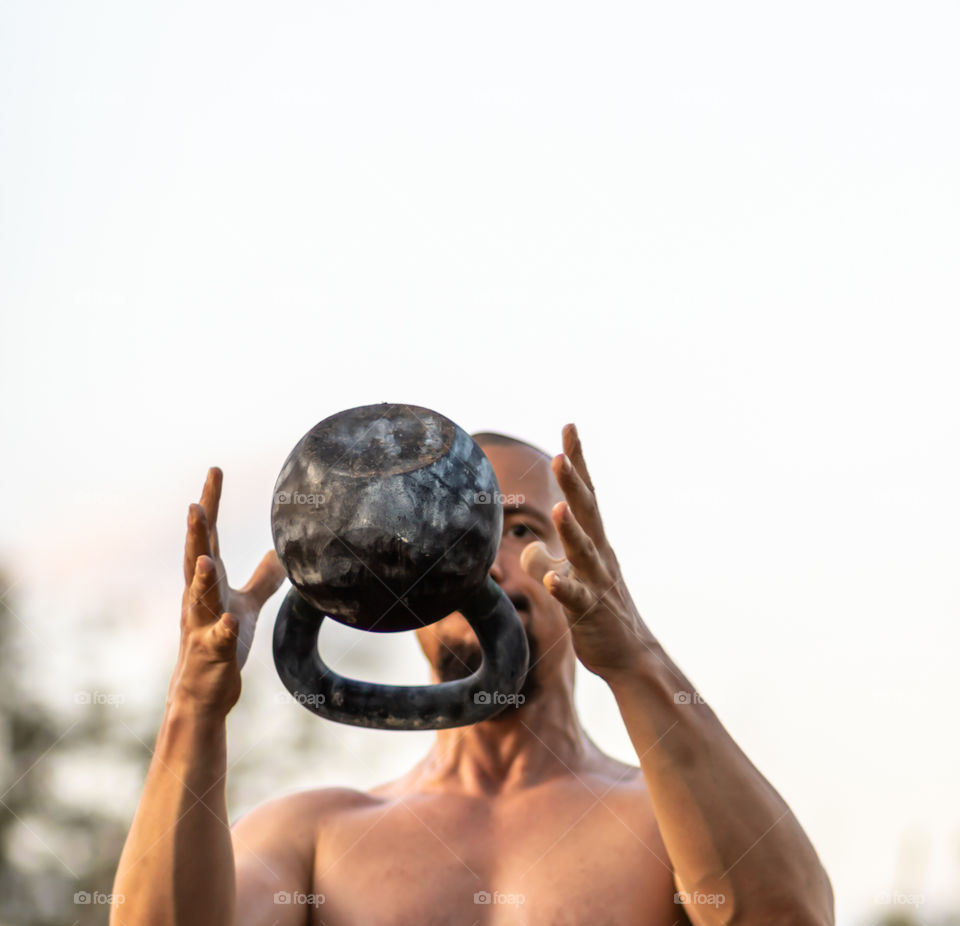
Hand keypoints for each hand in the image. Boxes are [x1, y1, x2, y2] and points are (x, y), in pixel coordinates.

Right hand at [170, 467, 285, 715]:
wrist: (203, 692)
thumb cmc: (220, 645)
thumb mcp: (245, 606)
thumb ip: (262, 579)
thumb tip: (279, 553)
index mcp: (209, 583)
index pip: (209, 536)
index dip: (211, 503)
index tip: (214, 470)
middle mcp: (199, 600)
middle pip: (195, 560)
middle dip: (195, 534)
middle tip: (194, 505)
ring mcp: (202, 626)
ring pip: (199, 599)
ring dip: (201, 578)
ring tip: (205, 559)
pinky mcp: (212, 654)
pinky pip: (218, 641)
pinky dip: (223, 630)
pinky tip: (231, 620)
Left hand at [521, 424, 653, 682]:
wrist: (629, 655)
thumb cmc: (599, 613)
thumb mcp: (571, 580)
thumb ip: (549, 559)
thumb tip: (529, 548)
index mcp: (593, 542)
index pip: (585, 494)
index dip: (578, 462)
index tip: (569, 427)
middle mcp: (598, 555)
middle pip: (586, 512)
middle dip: (573, 483)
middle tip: (560, 453)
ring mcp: (596, 583)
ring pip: (583, 551)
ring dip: (571, 528)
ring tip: (559, 506)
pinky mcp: (590, 612)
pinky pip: (575, 598)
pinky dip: (564, 588)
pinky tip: (551, 580)